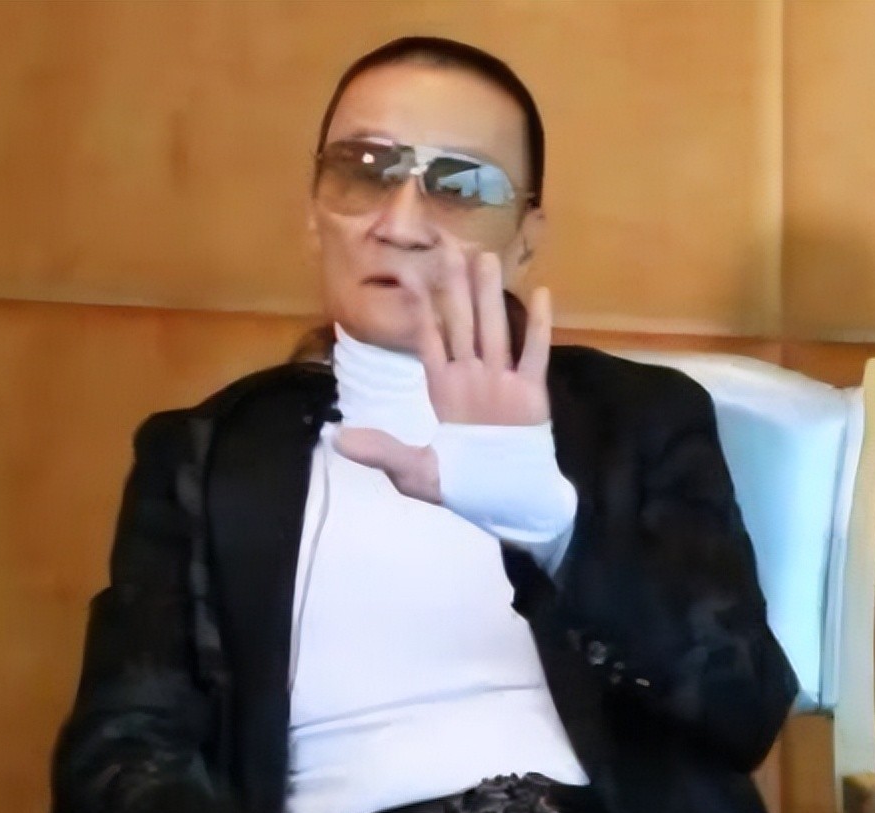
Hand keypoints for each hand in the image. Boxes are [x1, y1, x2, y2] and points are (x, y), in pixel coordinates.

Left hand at [333, 244, 553, 503]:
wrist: (508, 502)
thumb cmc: (463, 485)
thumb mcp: (414, 472)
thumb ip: (381, 451)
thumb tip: (336, 439)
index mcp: (443, 389)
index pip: (429, 340)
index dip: (420, 309)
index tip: (410, 276)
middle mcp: (471, 377)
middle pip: (462, 323)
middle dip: (456, 288)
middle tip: (452, 247)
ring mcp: (502, 382)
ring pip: (494, 329)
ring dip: (491, 295)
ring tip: (488, 258)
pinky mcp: (530, 393)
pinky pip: (533, 353)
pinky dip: (537, 326)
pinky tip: (539, 294)